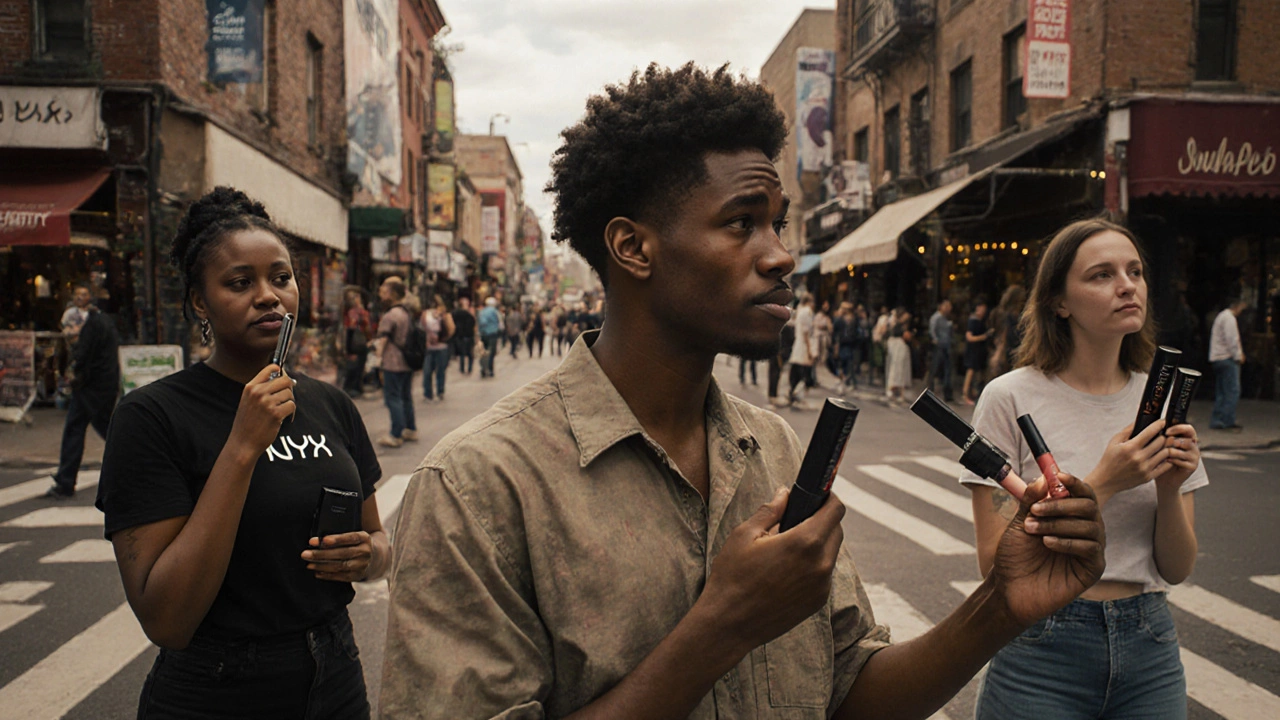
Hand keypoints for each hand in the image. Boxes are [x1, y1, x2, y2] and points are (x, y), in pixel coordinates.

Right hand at [228, 365, 294, 456]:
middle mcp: (258, 392)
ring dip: (289, 402)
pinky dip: (290, 412)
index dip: (281, 371)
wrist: (243, 443)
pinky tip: (283, 418)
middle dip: (289, 388)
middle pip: (285, 380)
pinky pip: (292, 405)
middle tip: (286, 397)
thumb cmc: (247, 423)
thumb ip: (262, 389)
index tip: (283, 376)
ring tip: (281, 410)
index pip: (270, 368)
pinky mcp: (275, 414)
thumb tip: (288, 379)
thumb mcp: (248, 401)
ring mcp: (267, 403)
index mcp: (250, 387)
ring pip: (290, 394)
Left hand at [302, 531, 372, 581]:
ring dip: (322, 565)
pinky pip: (340, 576)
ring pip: (339, 566)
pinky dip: (327, 575)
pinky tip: (317, 572)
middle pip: (342, 553)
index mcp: (364, 538)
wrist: (375, 558)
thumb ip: (340, 537)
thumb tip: (318, 541)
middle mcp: (365, 552)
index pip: (350, 537)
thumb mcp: (354, 536)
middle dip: (321, 554)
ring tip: (309, 564)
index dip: (337, 539)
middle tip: (305, 554)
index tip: (323, 540)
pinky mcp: (357, 576)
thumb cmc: (357, 544)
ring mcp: (362, 565)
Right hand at [695, 487, 843, 652]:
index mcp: (805, 543)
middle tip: (796, 520)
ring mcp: (822, 586)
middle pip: (836, 530)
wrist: (728, 624)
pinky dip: (813, 565)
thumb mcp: (745, 535)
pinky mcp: (817, 602)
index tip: (817, 496)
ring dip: (818, 544)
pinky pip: (823, 574)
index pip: (835, 510)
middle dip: (821, 520)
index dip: (828, 498)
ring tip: (787, 547)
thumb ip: (770, 511)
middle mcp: (821, 565)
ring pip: (831, 553)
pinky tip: (786, 570)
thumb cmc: (732, 577)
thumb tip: (785, 494)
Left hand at [991, 472, 1104, 625]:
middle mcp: (1085, 530)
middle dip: (1060, 505)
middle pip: (1089, 506)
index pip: (1082, 494)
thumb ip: (1032, 500)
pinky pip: (1091, 548)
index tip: (1058, 476)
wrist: (1008, 589)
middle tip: (1035, 510)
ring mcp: (1091, 550)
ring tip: (1033, 529)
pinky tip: (1048, 544)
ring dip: (1058, 524)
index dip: (1073, 483)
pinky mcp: (1093, 569)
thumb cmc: (1014, 556)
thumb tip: (1044, 477)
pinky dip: (1068, 542)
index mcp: (1070, 517)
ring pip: (1090, 526)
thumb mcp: (1020, 522)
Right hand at [1086, 421, 1170, 503]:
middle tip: (1163, 433)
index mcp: (1130, 447)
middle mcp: (1139, 458)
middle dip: (1163, 435)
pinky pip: (1165, 465)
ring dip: (1165, 447)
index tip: (1162, 421)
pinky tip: (1162, 455)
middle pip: (1161, 442)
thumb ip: (1128, 430)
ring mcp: (1145, 469)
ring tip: (1163, 444)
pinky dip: (1167, 459)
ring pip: (1165, 453)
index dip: (1159, 424)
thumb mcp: (1114, 442)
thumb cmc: (1109, 459)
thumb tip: (1140, 420)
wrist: (1105, 481)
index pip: (1150, 432)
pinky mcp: (1148, 477)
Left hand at [1159, 423, 1200, 488]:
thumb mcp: (1161, 445)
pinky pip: (1181, 461)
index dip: (1178, 428)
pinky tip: (1166, 462)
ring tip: (1162, 455)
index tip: (1166, 431)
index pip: (1189, 429)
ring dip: (1169, 452)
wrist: (1164, 478)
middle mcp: (1194, 446)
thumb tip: (1156, 425)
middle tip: (1161, 446)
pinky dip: (1171, 461)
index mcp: (1188, 438)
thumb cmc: (1161, 458)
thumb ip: (1162, 435)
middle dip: (1170, 442)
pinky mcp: (1193, 467)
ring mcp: (1195, 457)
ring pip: (1182, 450)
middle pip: (1184, 439)